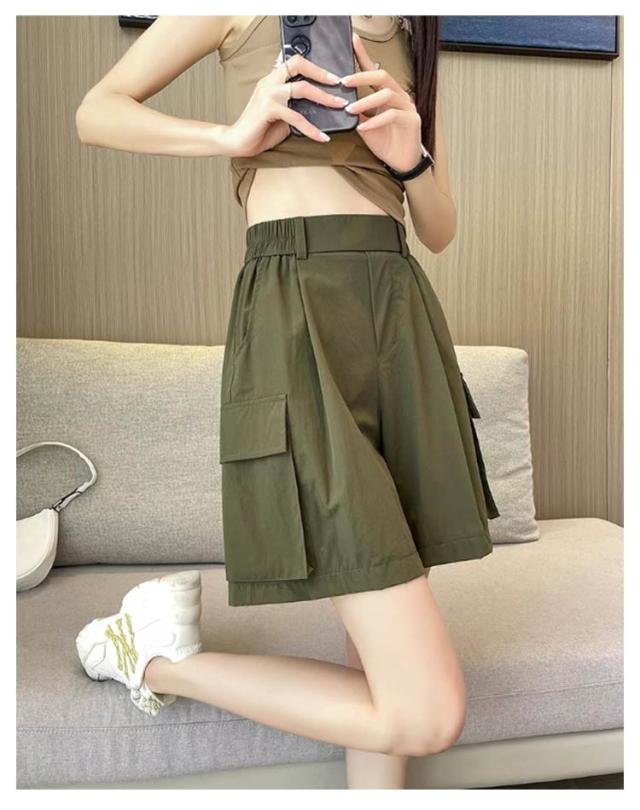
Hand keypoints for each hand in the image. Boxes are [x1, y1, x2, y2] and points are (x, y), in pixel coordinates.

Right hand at [218, 53, 347, 157]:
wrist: (237, 141)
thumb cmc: (260, 129)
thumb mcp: (283, 115)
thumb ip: (296, 107)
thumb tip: (320, 109)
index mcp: (273, 79)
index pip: (296, 62)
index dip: (315, 66)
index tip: (333, 76)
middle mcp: (270, 82)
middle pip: (299, 65)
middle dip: (322, 73)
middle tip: (340, 84)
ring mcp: (268, 94)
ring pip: (302, 88)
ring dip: (324, 97)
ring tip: (339, 105)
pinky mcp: (268, 109)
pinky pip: (296, 116)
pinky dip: (312, 128)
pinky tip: (322, 136)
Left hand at [341, 32, 422, 172]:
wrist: (401, 163)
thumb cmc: (385, 143)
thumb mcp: (365, 126)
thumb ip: (356, 112)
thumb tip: (339, 102)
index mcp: (387, 94)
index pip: (375, 70)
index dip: (363, 56)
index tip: (351, 42)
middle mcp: (399, 96)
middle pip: (382, 75)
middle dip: (362, 76)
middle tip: (344, 82)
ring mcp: (407, 107)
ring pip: (387, 94)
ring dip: (365, 101)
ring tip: (349, 109)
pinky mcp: (412, 121)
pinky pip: (392, 115)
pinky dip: (375, 121)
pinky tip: (363, 127)